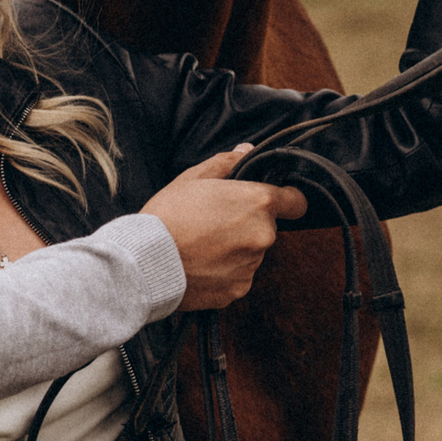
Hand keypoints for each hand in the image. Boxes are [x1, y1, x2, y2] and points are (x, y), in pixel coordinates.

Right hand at [141, 146, 304, 310]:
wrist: (145, 262)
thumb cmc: (168, 216)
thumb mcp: (193, 178)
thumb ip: (228, 162)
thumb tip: (247, 151)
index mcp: (258, 202)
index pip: (296, 201)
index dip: (287, 199)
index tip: (275, 201)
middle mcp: (263, 235)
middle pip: (267, 227)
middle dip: (247, 223)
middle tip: (213, 221)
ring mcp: (252, 266)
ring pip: (251, 252)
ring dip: (235, 248)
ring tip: (201, 244)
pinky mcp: (238, 289)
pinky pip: (238, 275)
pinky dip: (224, 271)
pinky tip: (200, 263)